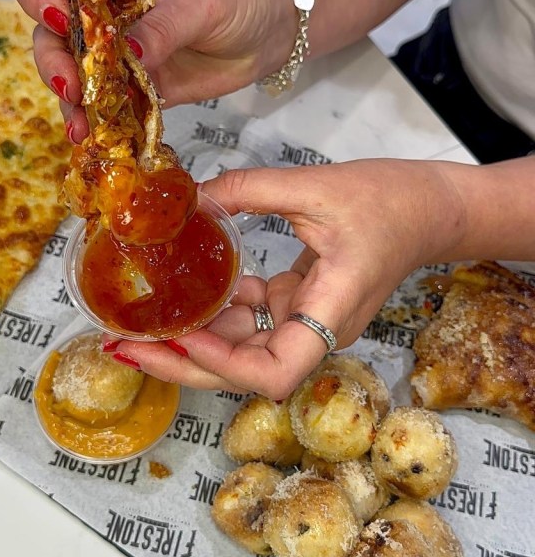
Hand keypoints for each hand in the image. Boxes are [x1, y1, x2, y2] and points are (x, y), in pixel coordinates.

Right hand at [6, 0, 295, 141]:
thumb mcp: (204, 1)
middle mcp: (100, 8)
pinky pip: (102, 104)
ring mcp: (114, 51)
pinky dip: (96, 121)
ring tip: (83, 125)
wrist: (271, 31)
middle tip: (73, 86)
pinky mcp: (133, 87)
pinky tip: (97, 137)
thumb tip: (127, 53)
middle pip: (47, 30)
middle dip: (51, 59)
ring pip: (69, 72)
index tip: (58, 16)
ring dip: (69, 99)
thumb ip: (165, 26)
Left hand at [111, 158, 465, 398]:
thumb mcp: (315, 185)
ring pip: (242, 349)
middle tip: (124, 345)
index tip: (184, 335)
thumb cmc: (391, 199)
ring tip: (137, 325)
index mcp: (331, 311)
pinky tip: (185, 292)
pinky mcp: (300, 305)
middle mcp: (317, 330)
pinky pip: (252, 320)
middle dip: (184, 362)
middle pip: (244, 370)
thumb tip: (185, 199)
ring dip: (192, 339)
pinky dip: (217, 309)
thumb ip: (247, 190)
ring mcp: (308, 321)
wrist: (432, 209)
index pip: (274, 371)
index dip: (224, 363)